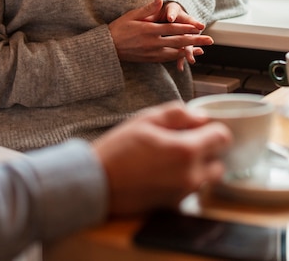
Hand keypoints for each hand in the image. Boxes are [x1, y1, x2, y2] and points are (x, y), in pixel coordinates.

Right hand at [93, 101, 231, 215]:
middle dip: (207, 151)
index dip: (213, 128)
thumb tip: (201, 117)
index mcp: (187, 150)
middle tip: (184, 142)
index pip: (223, 137)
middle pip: (219, 162)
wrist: (97, 182)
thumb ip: (178, 114)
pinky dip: (183, 180)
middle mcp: (191, 175)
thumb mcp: (146, 119)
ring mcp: (184, 193)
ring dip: (196, 167)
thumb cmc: (119, 148)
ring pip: (205, 178)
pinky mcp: (174, 206)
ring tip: (169, 157)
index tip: (198, 127)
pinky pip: (190, 190)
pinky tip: (161, 172)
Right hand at [109, 0, 212, 68]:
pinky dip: (178, 57)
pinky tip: (185, 55)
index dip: (188, 27)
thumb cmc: (119, 28)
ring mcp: (152, 53)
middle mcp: (153, 43)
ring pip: (175, 52)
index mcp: (149, 30)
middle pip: (178, 42)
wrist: (108, 47)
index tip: (200, 27)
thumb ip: (148, 8)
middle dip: (195, 41)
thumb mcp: (132, 15)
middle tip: (210, 40)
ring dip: (190, 51)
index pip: (173, 29)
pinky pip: (167, 58)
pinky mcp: (150, 59)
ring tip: (202, 50)